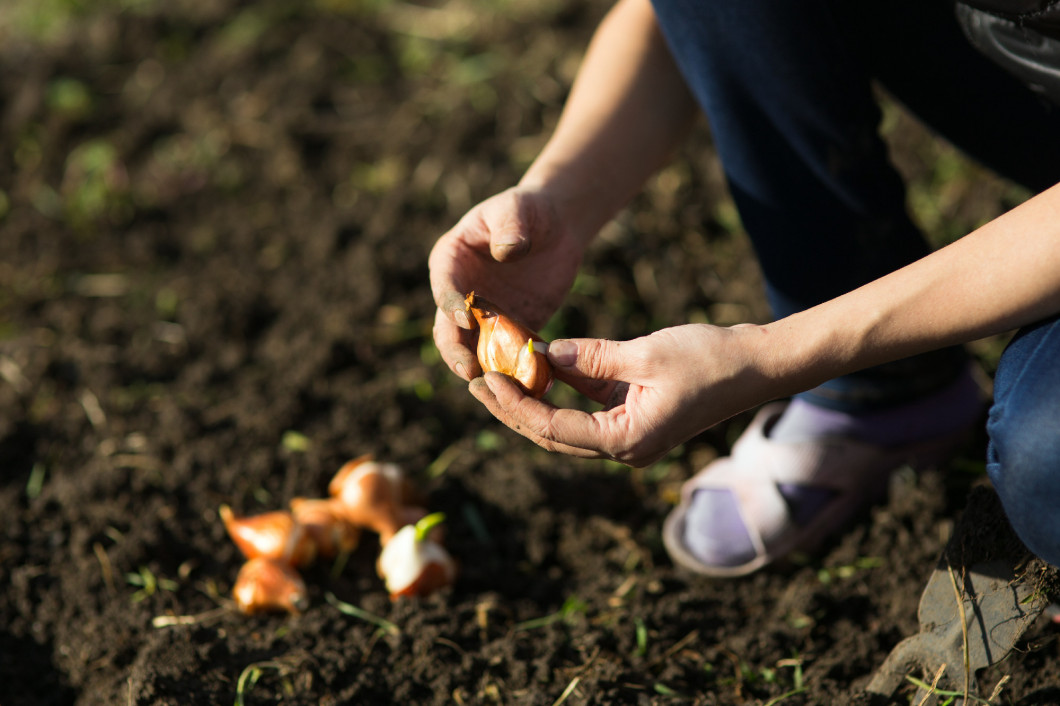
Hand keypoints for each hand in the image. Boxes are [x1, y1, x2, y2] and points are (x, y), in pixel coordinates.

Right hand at [429, 186, 587, 381]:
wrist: (556, 228)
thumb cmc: (530, 210)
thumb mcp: (519, 209)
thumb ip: (511, 227)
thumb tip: (508, 250)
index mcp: (451, 261)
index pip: (444, 286)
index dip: (450, 304)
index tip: (464, 319)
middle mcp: (460, 293)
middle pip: (448, 329)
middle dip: (457, 350)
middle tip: (471, 370)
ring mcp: (483, 316)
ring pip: (473, 349)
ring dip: (482, 368)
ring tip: (496, 386)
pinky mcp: (509, 331)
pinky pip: (506, 355)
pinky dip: (513, 370)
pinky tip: (527, 383)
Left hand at [469, 324, 773, 466]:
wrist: (760, 366)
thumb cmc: (711, 360)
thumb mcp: (646, 353)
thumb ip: (591, 357)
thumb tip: (545, 355)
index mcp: (626, 442)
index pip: (553, 429)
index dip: (515, 405)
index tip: (485, 379)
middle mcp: (624, 447)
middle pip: (553, 433)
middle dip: (513, 408)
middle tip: (476, 380)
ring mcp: (630, 433)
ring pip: (567, 421)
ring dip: (535, 398)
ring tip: (497, 372)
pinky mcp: (636, 415)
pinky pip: (589, 405)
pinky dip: (564, 388)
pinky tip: (539, 364)